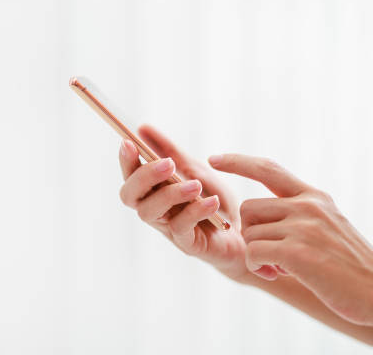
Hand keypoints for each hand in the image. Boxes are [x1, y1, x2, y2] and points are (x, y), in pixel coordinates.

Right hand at [118, 125, 249, 280]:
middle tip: (168, 164)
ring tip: (196, 185)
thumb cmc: (214, 200)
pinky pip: (181, 228)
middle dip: (144, 177)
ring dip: (170, 194)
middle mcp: (154, 210)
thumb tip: (142, 128)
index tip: (129, 142)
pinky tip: (211, 202)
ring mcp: (168, 228)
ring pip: (149, 212)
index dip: (125, 161)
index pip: (129, 176)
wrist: (246, 230)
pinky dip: (196, 211)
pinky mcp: (187, 244)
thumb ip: (169, 150)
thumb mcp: (195, 169)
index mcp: (152, 192)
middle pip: (129, 196)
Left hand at [208, 153, 372, 326]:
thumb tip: (255, 214)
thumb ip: (297, 214)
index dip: (238, 162)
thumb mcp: (327, 226)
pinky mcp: (297, 251)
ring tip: (280, 268)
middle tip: (269, 257)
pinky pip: (253, 253)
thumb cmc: (351, 265)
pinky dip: (258, 267)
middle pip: (248, 208)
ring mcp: (303, 226)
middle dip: (250, 233)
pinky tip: (278, 274)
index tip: (214, 159)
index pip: (268, 169)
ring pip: (249, 233)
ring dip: (257, 255)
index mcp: (314, 196)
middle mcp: (307, 205)